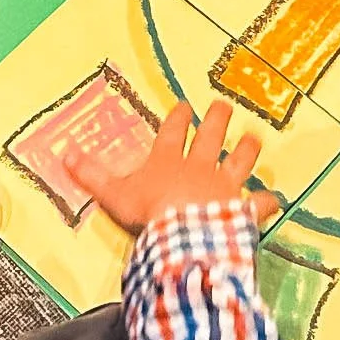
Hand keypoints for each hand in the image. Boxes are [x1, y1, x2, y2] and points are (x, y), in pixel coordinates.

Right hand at [71, 100, 280, 234]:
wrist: (183, 234)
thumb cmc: (148, 212)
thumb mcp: (113, 194)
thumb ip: (92, 175)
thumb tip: (64, 154)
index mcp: (167, 161)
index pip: (173, 133)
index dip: (178, 118)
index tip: (185, 105)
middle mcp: (198, 167)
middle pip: (210, 138)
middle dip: (217, 120)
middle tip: (224, 106)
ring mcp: (223, 187)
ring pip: (239, 161)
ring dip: (247, 150)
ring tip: (255, 138)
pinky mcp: (241, 209)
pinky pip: (257, 205)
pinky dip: (266, 202)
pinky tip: (275, 199)